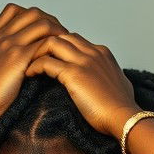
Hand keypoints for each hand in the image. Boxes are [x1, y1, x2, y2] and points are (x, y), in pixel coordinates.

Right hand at [0, 4, 67, 133]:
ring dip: (57, 32)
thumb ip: (0, 58)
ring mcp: (9, 45)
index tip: (46, 29)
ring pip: (41, 23)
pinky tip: (61, 57)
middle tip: (61, 36)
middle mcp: (1, 36)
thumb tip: (13, 60)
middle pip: (32, 13)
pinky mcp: (18, 58)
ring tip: (65, 45)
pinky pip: (43, 43)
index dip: (34, 16)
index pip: (14, 10)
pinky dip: (55, 47)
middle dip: (51, 21)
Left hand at [24, 32, 138, 137]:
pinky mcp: (73, 74)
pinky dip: (34, 66)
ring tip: (28, 64)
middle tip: (32, 58)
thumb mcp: (118, 83)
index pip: (74, 38)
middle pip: (61, 35)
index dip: (59, 46)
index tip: (48, 57)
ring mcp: (83, 61)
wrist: (124, 118)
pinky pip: (46, 62)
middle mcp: (92, 52)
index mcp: (102, 53)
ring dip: (37, 51)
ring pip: (51, 42)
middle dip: (44, 44)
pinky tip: (30, 75)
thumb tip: (104, 80)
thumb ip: (108, 75)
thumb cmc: (122, 108)